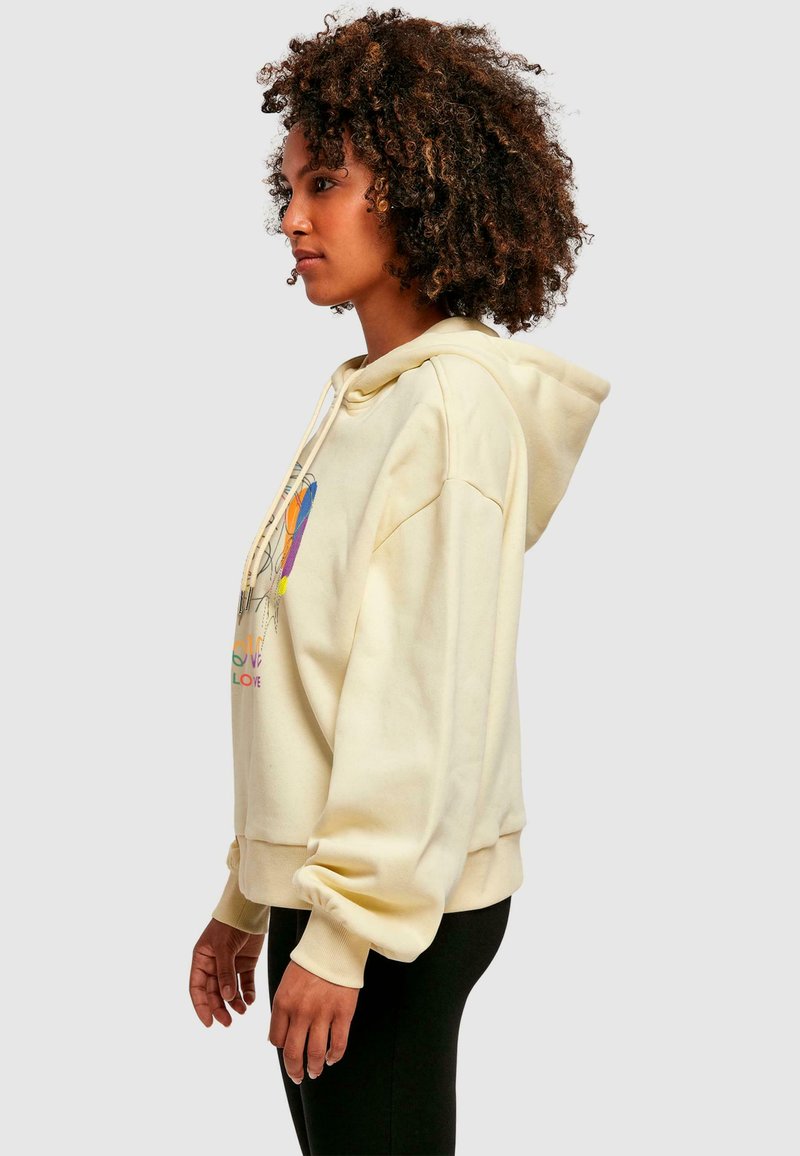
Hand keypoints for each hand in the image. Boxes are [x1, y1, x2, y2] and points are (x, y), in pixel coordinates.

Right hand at [189, 917, 264, 1026]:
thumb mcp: (224, 948)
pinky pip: (245, 983)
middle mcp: (214, 965)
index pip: (197, 988)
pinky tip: (250, 1000)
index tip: (208, 1022)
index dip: (201, 1006)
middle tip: (228, 1022)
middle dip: (220, 1008)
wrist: (250, 909)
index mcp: (202, 960)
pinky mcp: (246, 963)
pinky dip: (247, 993)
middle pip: (214, 993)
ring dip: (235, 1002)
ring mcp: (230, 965)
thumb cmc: (230, 924)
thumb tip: (226, 997)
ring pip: (230, 991)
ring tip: (242, 1010)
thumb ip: (225, 973)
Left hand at [269, 960, 358, 1082]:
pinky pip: (338, 1044)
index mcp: (283, 1002)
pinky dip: (334, 1056)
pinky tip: (331, 1058)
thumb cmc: (309, 965)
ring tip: (315, 1071)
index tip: (287, 1051)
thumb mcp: (286, 984)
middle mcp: (300, 1011)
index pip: (276, 1039)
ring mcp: (322, 1014)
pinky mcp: (343, 1013)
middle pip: (293, 1053)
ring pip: (315, 1053)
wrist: (334, 946)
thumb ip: (281, 1010)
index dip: (281, 1048)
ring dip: (314, 1068)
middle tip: (298, 1076)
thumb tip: (275, 1039)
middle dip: (294, 1070)